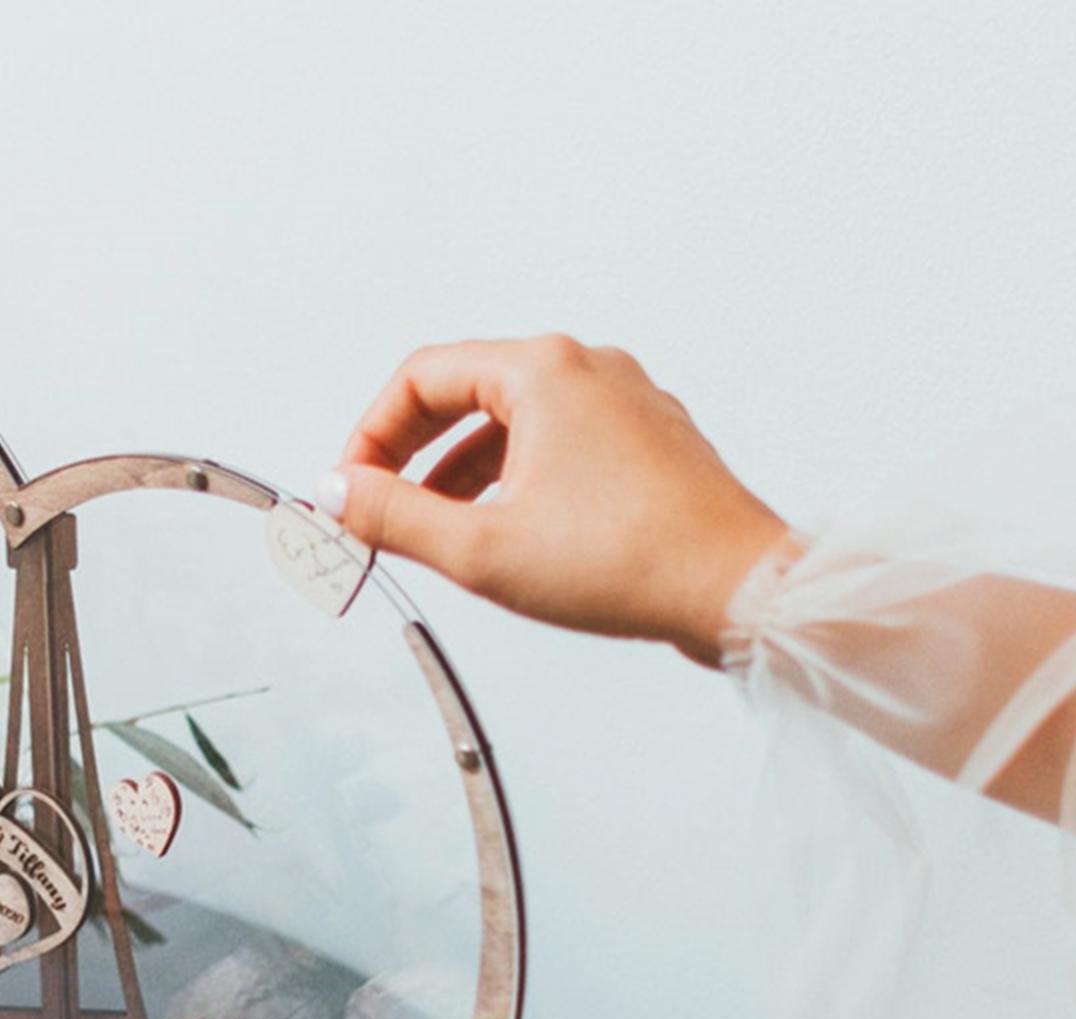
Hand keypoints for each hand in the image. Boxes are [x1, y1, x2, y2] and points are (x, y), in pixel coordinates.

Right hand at [319, 336, 789, 665]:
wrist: (738, 591)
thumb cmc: (629, 563)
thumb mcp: (481, 549)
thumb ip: (394, 517)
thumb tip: (337, 496)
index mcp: (543, 371)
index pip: (422, 377)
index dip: (370, 435)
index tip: (350, 489)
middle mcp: (588, 370)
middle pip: (467, 392)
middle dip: (412, 453)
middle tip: (378, 508)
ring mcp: (625, 404)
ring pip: (515, 422)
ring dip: (461, 472)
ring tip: (434, 531)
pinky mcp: (648, 444)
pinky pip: (559, 445)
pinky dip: (515, 479)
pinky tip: (506, 530)